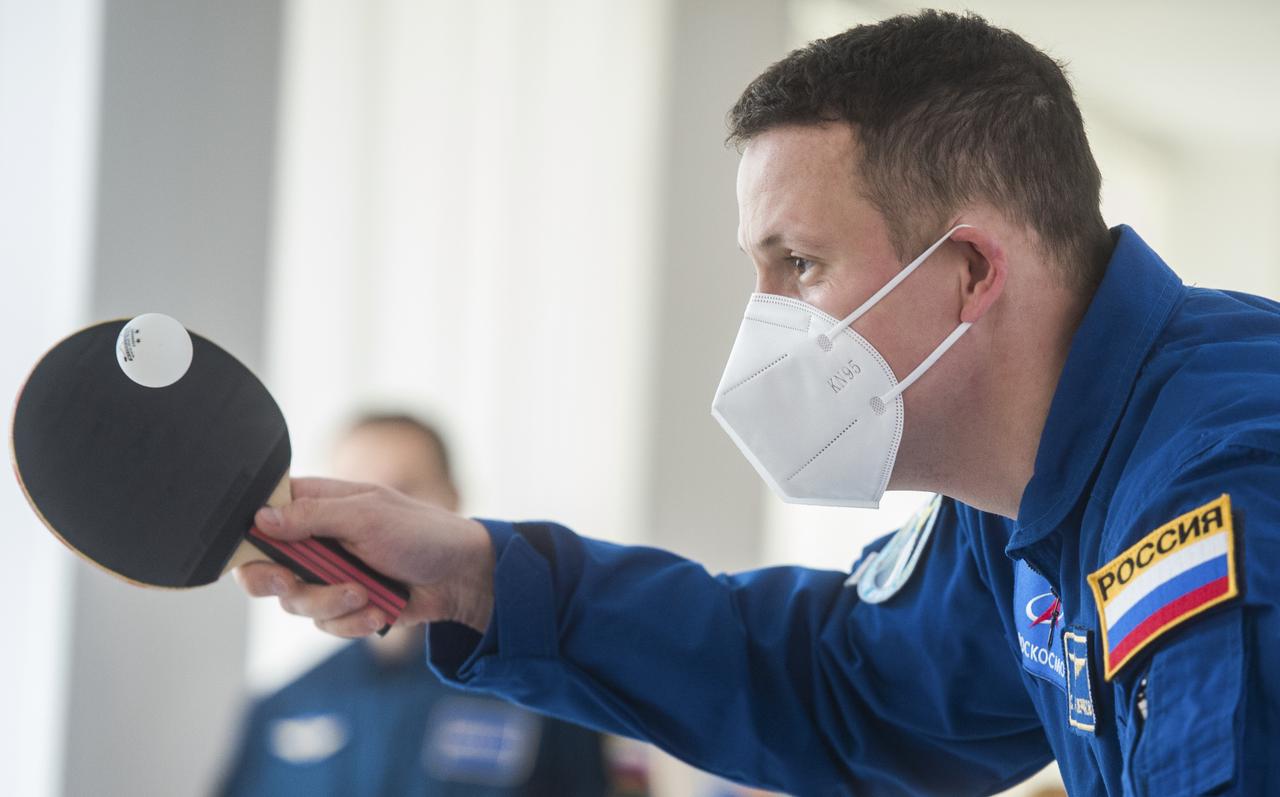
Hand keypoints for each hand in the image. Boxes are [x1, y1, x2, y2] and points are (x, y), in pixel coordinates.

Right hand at [233, 477, 494, 637]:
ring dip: (331, 604)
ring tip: (365, 594)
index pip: (262, 517)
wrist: (461, 577)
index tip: (262, 555)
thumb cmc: (422, 533)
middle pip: (265, 569)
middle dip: (281, 583)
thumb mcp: (368, 515)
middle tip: (293, 584)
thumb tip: (261, 518)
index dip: (251, 538)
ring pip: (295, 604)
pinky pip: (326, 625)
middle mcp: (315, 541)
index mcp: (317, 505)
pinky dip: (352, 622)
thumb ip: (314, 516)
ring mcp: (328, 576)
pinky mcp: (345, 606)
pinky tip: (379, 610)